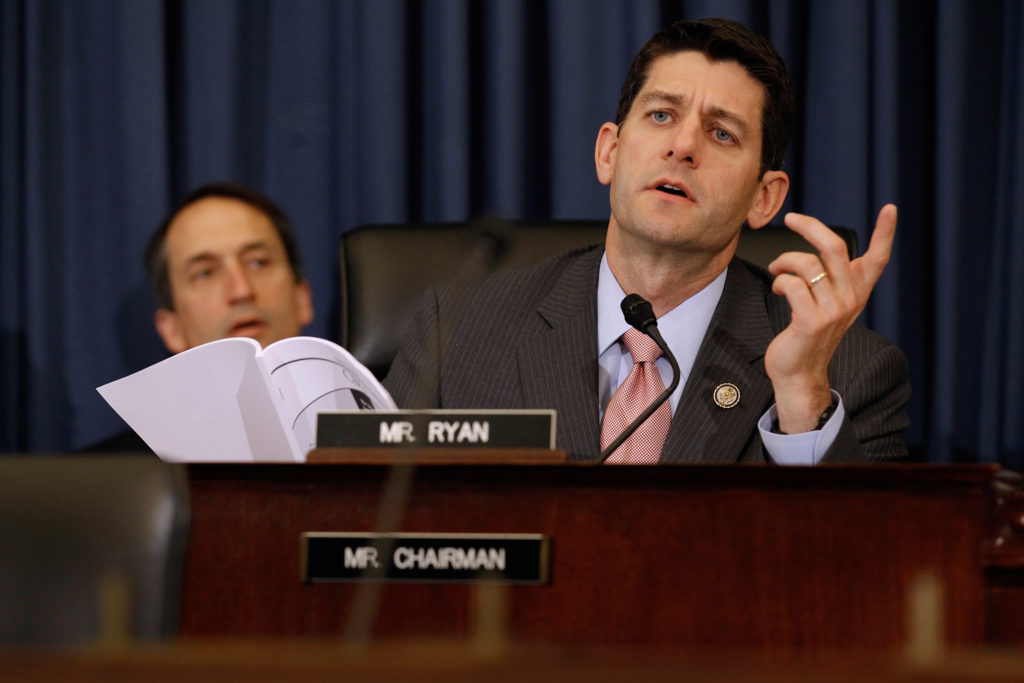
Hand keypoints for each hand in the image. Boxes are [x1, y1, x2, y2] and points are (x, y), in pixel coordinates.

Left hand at [764, 204, 896, 432]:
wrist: (798, 372)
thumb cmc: (807, 333)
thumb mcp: (827, 303)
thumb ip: (830, 278)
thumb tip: (818, 245)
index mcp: (857, 292)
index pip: (878, 259)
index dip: (885, 233)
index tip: (890, 208)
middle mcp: (850, 299)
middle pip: (835, 248)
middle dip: (810, 227)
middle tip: (792, 218)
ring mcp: (833, 311)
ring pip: (808, 264)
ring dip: (785, 261)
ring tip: (777, 269)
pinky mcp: (812, 321)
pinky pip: (792, 284)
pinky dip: (779, 281)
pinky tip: (778, 288)